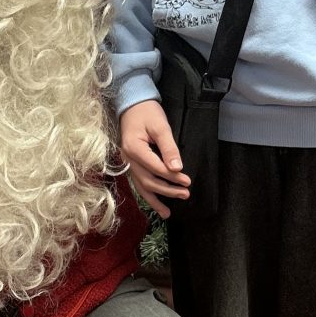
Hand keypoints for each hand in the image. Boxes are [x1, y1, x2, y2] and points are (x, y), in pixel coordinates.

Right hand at [119, 99, 190, 218]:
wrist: (131, 103)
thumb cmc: (147, 112)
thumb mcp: (160, 126)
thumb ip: (169, 148)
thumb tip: (177, 168)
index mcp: (134, 149)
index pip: (155, 168)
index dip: (172, 176)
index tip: (187, 181)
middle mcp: (128, 159)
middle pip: (148, 180)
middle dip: (167, 190)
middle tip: (185, 194)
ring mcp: (128, 162)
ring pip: (141, 185)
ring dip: (155, 199)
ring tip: (167, 213)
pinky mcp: (131, 162)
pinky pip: (138, 181)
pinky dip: (147, 193)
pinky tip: (156, 202)